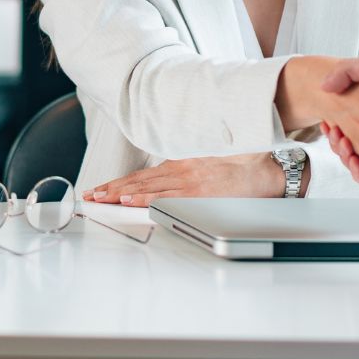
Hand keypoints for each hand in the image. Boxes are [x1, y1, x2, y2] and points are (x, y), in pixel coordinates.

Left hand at [82, 152, 286, 206]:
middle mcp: (184, 169)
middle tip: (90, 195)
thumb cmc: (244, 166)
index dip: (122, 180)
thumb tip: (171, 175)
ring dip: (121, 192)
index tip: (103, 187)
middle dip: (113, 187)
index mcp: (185, 161)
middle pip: (141, 179)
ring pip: (148, 187)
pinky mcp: (198, 193)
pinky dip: (145, 197)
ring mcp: (190, 181)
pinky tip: (129, 199)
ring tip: (100, 198)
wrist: (268, 172)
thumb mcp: (212, 159)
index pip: (146, 173)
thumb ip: (191, 165)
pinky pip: (166, 197)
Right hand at [321, 53, 358, 150]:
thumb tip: (326, 85)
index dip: (339, 123)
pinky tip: (353, 160)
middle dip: (341, 140)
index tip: (329, 123)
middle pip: (357, 141)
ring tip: (341, 144)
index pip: (354, 121)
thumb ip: (351, 69)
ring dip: (349, 154)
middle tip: (333, 134)